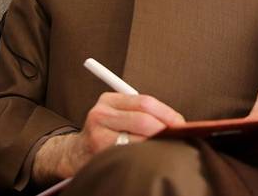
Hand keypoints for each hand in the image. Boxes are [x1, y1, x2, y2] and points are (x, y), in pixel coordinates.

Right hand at [32, 92, 184, 185]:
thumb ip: (140, 112)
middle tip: (178, 137)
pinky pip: (130, 154)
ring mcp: (98, 134)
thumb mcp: (118, 114)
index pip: (145, 102)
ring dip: (156, 144)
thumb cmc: (106, 131)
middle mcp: (101, 114)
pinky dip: (144, 155)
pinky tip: (150, 157)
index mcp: (109, 99)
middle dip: (165, 130)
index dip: (167, 113)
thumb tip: (177, 121)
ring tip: (167, 147)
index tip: (181, 123)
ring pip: (138, 139)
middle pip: (143, 120)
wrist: (76, 152)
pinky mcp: (98, 153)